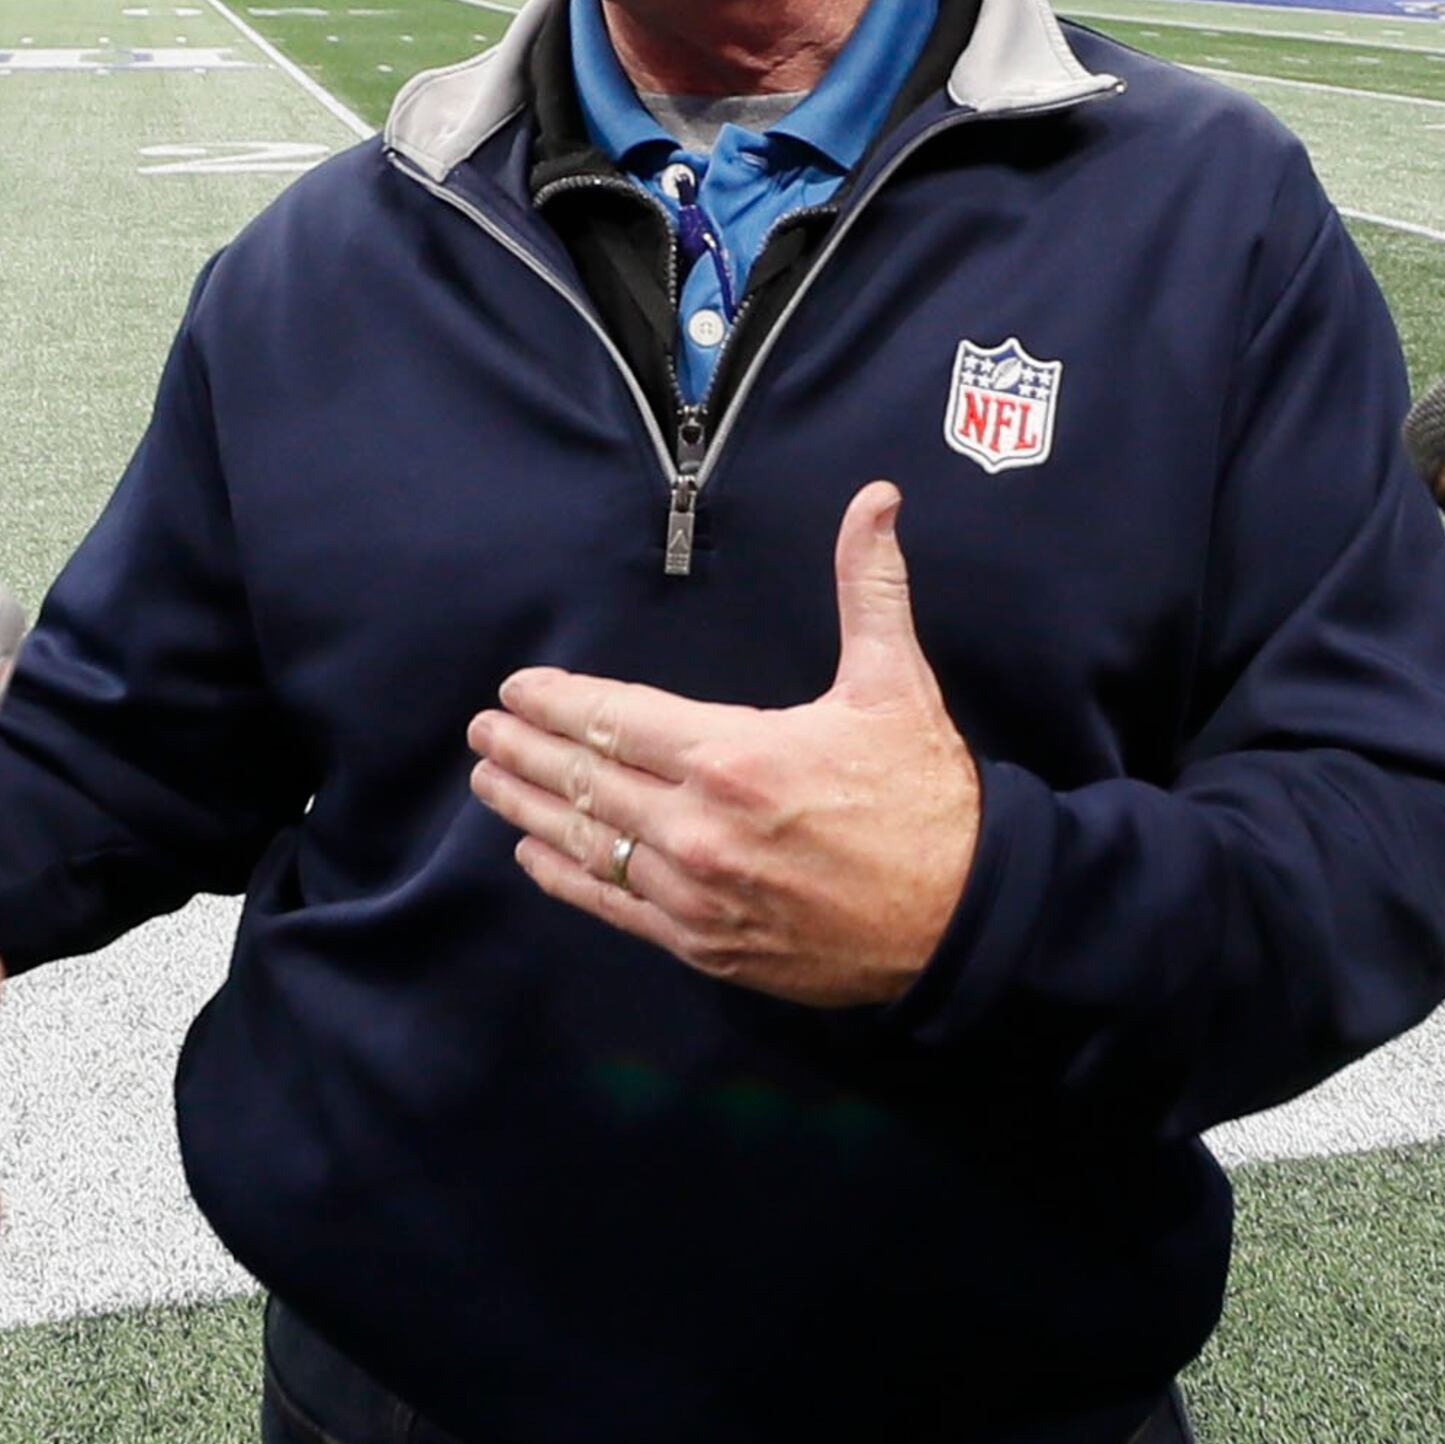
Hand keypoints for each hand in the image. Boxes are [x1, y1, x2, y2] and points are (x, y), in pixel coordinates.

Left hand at [466, 482, 978, 1007]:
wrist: (962, 919)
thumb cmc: (928, 799)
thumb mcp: (897, 684)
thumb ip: (869, 588)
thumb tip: (875, 498)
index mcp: (735, 757)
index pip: (615, 722)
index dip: (558, 703)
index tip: (517, 689)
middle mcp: (701, 828)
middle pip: (585, 781)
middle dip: (525, 750)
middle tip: (481, 729)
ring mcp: (697, 893)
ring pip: (587, 842)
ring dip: (528, 808)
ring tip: (487, 780)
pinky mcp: (704, 944)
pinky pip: (613, 905)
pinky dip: (565, 876)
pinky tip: (532, 854)